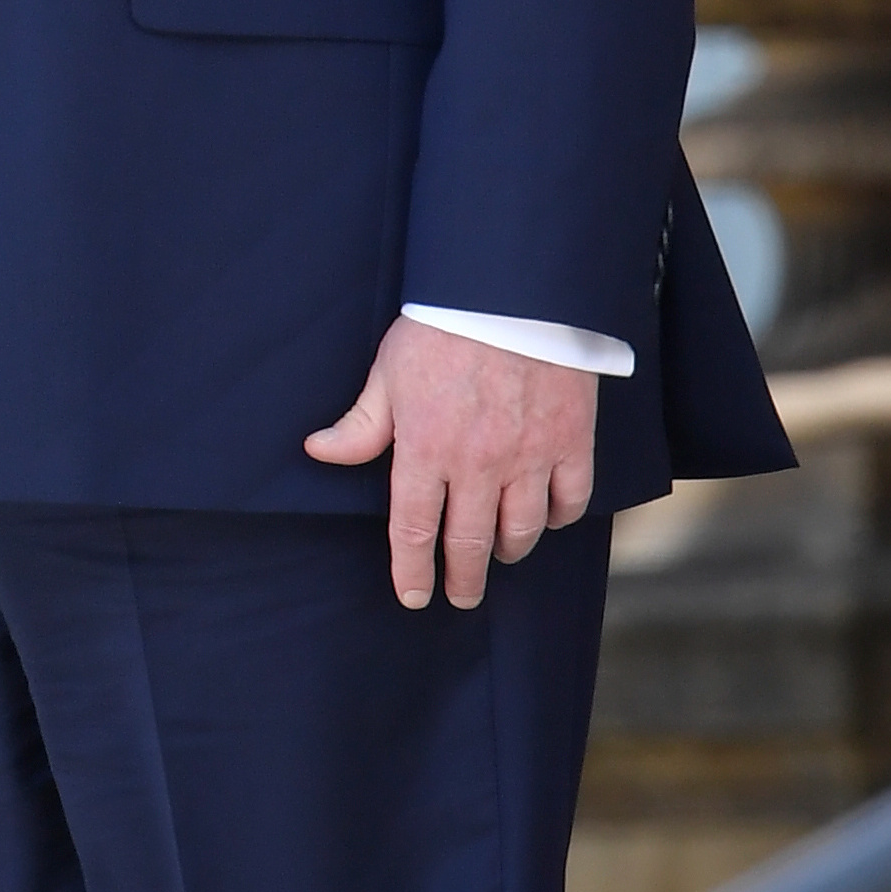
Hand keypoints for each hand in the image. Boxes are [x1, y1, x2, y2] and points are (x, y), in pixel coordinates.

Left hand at [304, 315, 597, 609]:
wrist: (510, 295)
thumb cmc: (440, 329)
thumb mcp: (387, 374)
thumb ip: (360, 424)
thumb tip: (319, 451)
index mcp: (425, 450)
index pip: (414, 531)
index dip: (412, 571)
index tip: (413, 596)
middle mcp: (478, 465)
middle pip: (469, 544)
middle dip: (462, 579)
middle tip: (460, 596)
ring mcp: (529, 458)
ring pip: (521, 530)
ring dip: (507, 550)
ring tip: (497, 555)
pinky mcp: (571, 443)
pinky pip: (570, 501)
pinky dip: (559, 517)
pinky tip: (547, 519)